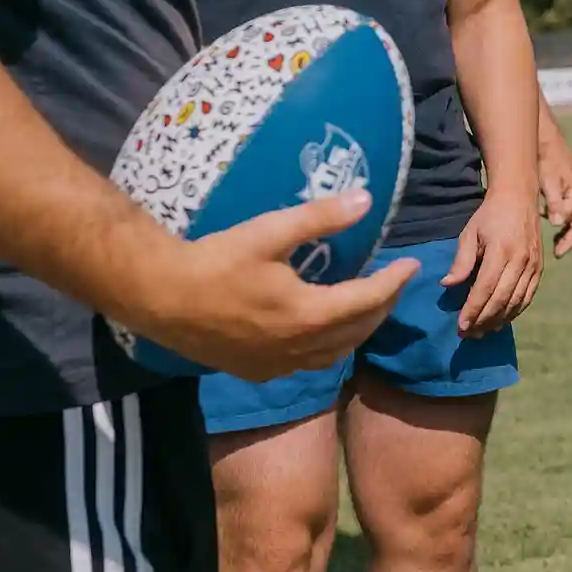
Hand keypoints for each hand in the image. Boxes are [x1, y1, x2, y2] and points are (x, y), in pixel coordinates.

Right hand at [134, 191, 417, 380]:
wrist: (160, 297)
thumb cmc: (216, 260)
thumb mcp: (270, 231)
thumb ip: (321, 217)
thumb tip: (367, 199)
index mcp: (308, 314)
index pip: (369, 299)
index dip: (394, 282)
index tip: (411, 265)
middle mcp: (300, 347)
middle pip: (358, 330)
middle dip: (382, 306)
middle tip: (394, 283)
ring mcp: (278, 365)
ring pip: (336, 353)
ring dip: (358, 330)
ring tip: (367, 306)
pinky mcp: (257, 371)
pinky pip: (308, 364)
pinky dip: (328, 347)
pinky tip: (323, 331)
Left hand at [444, 189, 542, 337]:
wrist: (520, 197)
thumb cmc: (490, 215)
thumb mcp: (470, 233)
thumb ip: (461, 261)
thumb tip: (448, 285)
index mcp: (501, 250)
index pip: (485, 288)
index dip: (473, 310)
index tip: (461, 326)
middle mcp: (520, 260)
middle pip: (502, 299)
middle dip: (483, 320)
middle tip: (468, 334)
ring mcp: (533, 265)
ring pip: (516, 302)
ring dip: (499, 320)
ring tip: (483, 332)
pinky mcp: (540, 269)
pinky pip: (528, 297)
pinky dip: (515, 312)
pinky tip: (502, 320)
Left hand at [537, 128, 571, 257]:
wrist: (544, 140)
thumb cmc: (547, 159)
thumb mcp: (549, 181)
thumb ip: (555, 201)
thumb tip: (558, 223)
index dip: (565, 235)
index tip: (555, 249)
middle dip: (569, 239)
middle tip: (558, 253)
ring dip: (564, 232)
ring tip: (553, 245)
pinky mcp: (568, 192)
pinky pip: (567, 212)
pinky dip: (559, 221)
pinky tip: (547, 226)